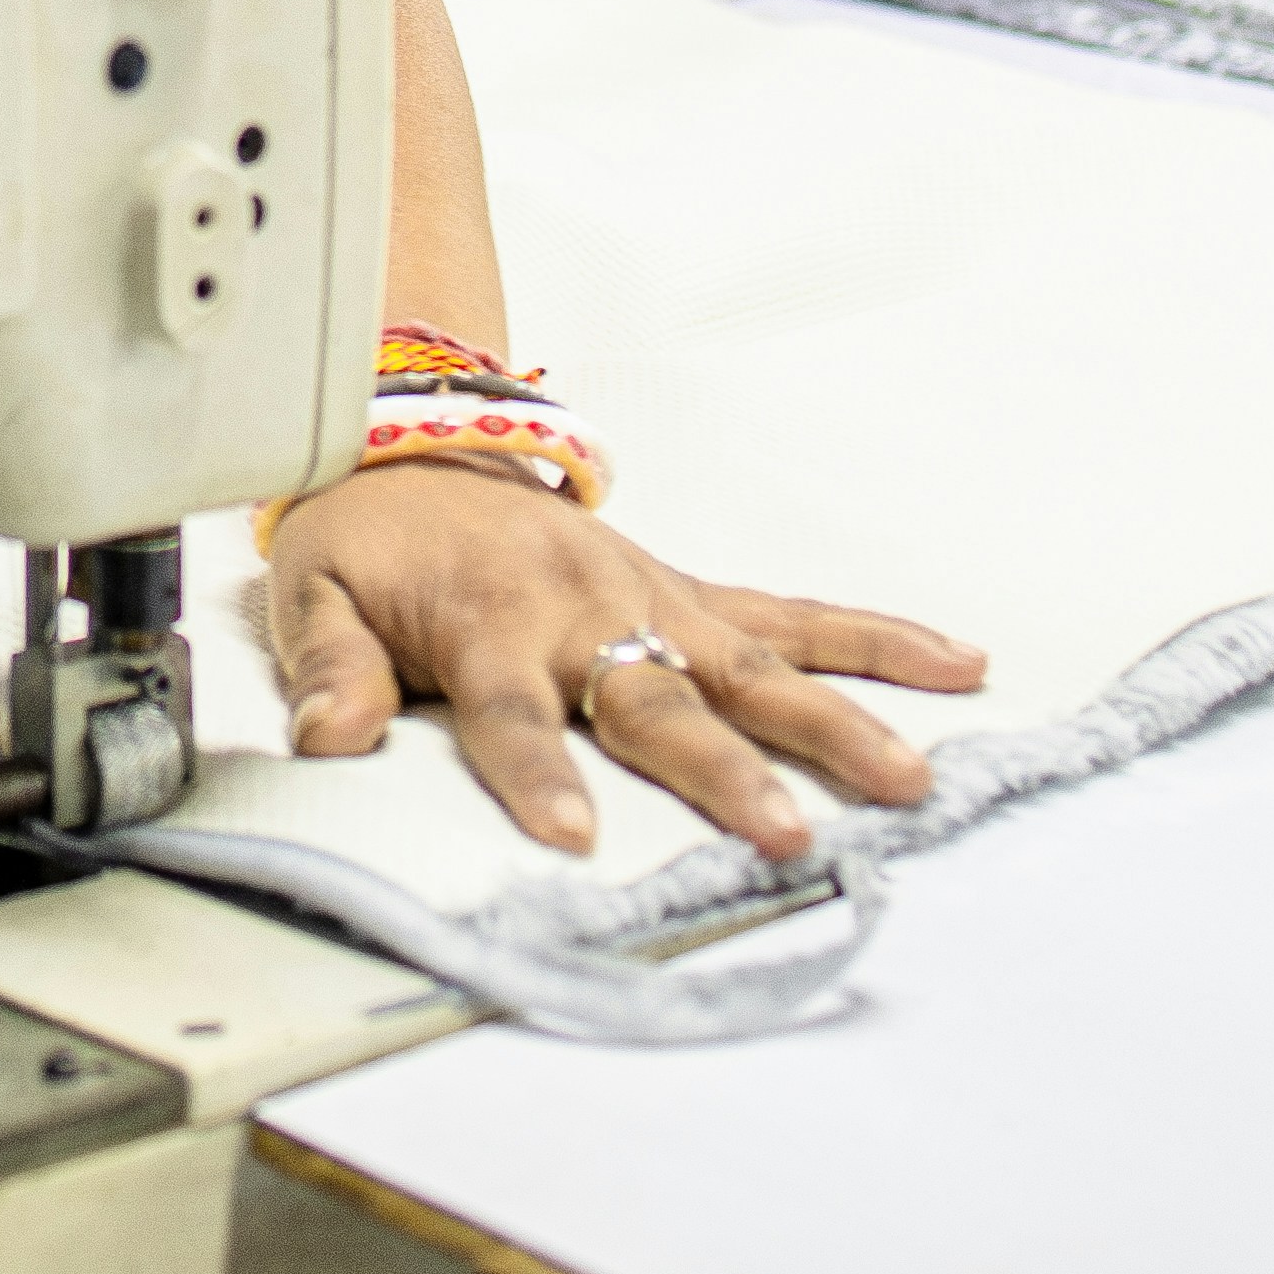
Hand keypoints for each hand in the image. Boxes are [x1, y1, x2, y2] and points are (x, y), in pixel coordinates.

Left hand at [264, 459, 985, 860]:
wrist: (418, 437)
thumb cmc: (371, 532)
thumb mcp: (317, 593)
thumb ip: (329, 669)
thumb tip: (327, 738)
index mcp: (490, 621)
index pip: (511, 712)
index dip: (536, 773)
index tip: (569, 837)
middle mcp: (586, 610)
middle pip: (659, 701)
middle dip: (722, 771)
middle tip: (783, 833)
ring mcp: (653, 600)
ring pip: (756, 666)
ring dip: (834, 721)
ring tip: (910, 779)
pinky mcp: (690, 594)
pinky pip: (793, 617)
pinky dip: (877, 640)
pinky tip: (957, 665)